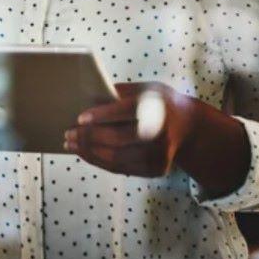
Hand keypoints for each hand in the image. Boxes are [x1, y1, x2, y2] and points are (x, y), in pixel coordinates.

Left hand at [64, 82, 197, 177]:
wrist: (190, 127)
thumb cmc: (159, 103)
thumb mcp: (146, 88)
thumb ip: (120, 92)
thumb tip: (87, 97)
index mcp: (157, 108)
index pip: (126, 112)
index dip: (102, 116)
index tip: (79, 118)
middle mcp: (161, 134)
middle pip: (118, 140)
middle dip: (89, 138)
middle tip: (68, 133)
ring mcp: (159, 156)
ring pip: (117, 158)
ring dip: (89, 152)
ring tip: (71, 144)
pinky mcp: (156, 170)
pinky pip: (122, 168)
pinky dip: (100, 161)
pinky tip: (85, 153)